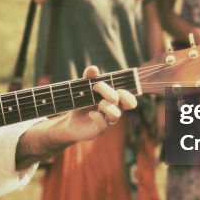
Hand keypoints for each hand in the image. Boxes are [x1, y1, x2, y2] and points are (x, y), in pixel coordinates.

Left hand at [14, 65, 138, 168]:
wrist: (69, 121)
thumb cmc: (81, 103)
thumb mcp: (84, 88)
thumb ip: (89, 78)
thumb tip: (93, 68)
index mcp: (114, 101)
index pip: (130, 100)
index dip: (127, 94)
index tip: (115, 87)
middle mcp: (114, 111)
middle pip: (123, 103)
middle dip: (111, 93)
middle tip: (96, 87)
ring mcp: (107, 121)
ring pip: (116, 114)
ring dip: (107, 106)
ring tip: (97, 103)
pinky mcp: (99, 130)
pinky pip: (104, 124)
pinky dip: (98, 117)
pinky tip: (91, 113)